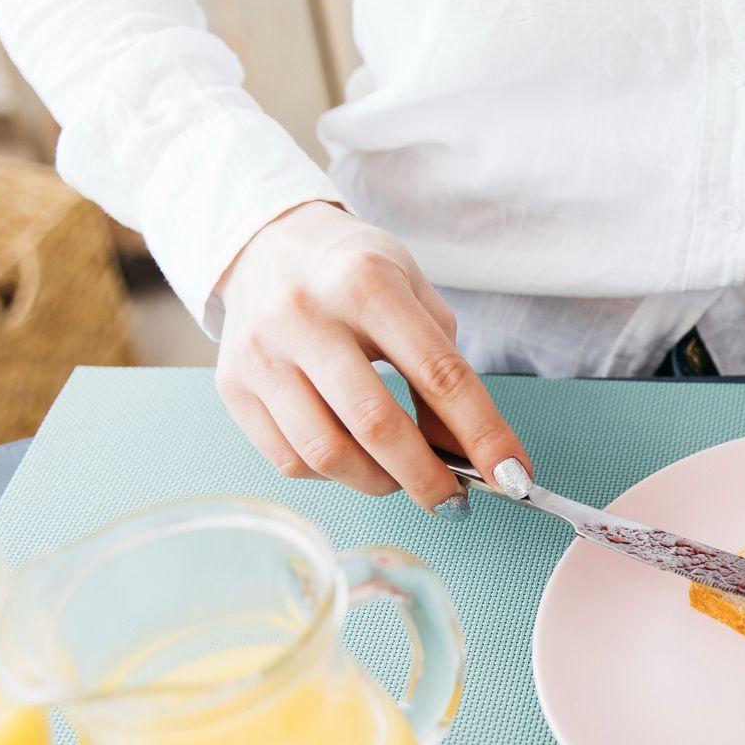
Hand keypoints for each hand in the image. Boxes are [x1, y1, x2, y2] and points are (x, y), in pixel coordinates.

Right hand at [212, 201, 529, 511]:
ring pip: (326, 454)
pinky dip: (333, 475)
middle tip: (453, 500)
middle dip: (427, 478)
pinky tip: (352, 458)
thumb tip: (466, 455)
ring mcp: (261, 354)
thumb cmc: (354, 274)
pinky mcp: (231, 386)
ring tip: (401, 478)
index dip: (483, 434)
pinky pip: (289, 460)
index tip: (514, 475)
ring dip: (379, 483)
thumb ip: (444, 369)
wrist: (265, 244)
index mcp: (365, 283)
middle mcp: (304, 316)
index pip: (439, 374)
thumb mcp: (413, 295)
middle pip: (376, 425)